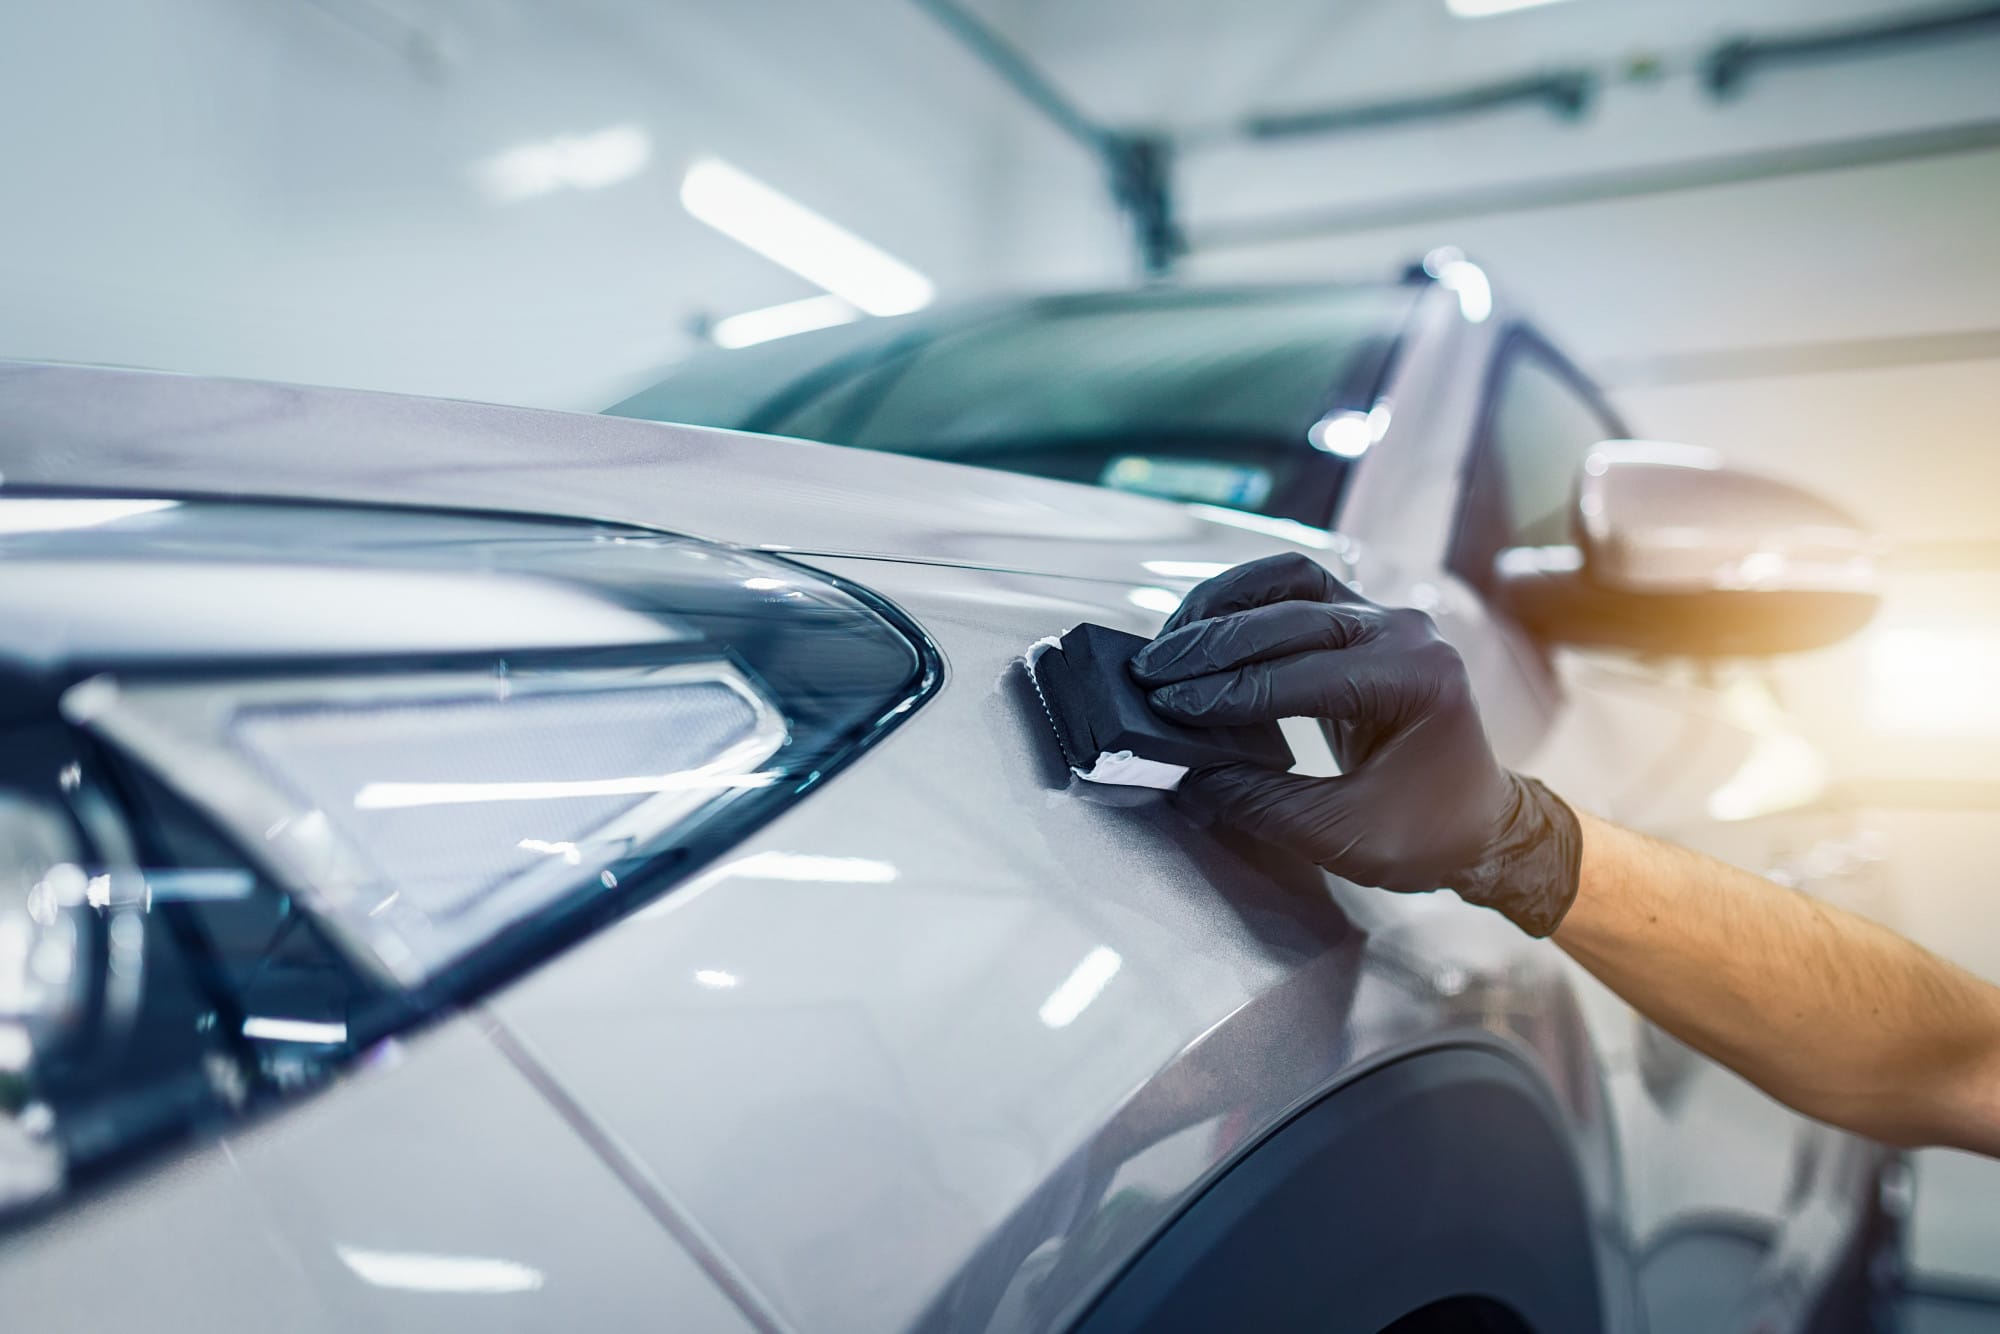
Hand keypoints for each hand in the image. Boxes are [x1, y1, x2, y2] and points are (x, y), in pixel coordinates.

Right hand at [1131, 554, 1579, 935]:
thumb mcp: (1343, 835)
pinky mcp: (1361, 619)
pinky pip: (1296, 588)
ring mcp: (1384, 617)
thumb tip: (1188, 771)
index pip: (1303, 675)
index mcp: (1417, 679)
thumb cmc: (1427, 834)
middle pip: (1291, 617)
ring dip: (1224, 604)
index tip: (1169, 707)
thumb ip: (1261, 802)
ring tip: (1170, 640)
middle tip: (1153, 675)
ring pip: (1290, 581)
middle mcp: (1405, 632)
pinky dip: (1244, 599)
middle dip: (1214, 647)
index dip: (1228, 693)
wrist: (1478, 822)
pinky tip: (1202, 624)